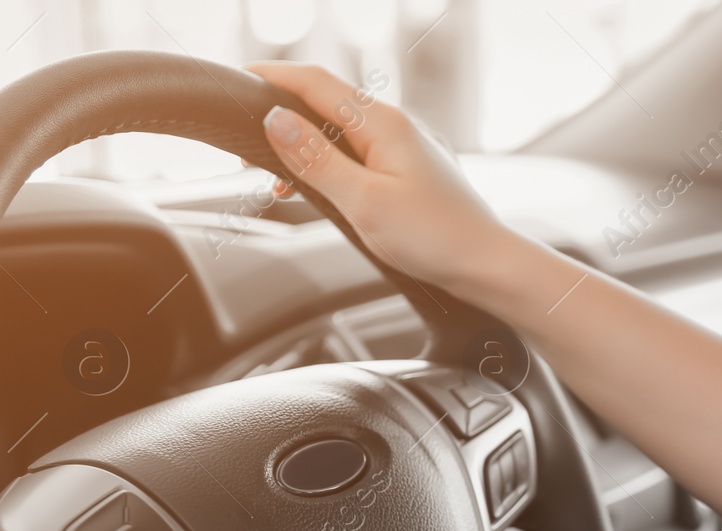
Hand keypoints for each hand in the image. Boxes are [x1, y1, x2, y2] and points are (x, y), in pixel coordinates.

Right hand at [246, 61, 514, 295]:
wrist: (484, 263)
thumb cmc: (433, 237)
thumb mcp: (363, 201)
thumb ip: (316, 160)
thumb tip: (276, 121)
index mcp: (381, 122)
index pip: (314, 82)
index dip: (271, 77)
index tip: (237, 81)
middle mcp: (392, 124)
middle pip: (323, 103)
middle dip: (281, 118)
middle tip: (246, 151)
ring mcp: (400, 145)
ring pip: (337, 130)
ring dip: (301, 147)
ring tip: (275, 179)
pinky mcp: (403, 167)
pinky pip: (354, 152)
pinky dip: (325, 164)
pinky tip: (314, 189)